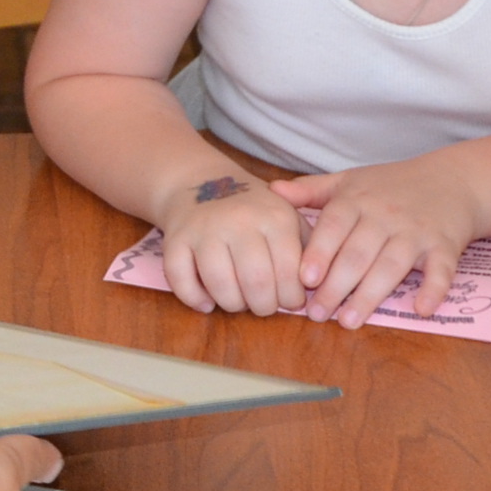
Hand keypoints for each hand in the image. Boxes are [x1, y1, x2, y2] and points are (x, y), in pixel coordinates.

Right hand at [156, 168, 310, 315]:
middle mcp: (239, 221)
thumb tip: (314, 288)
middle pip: (256, 281)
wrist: (202, 183)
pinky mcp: (175, 239)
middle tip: (264, 306)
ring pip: (220, 283)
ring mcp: (205, 230)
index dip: (291, 297)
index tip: (289, 301)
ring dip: (232, 305)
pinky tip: (207, 303)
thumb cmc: (254, 210)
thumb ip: (307, 247)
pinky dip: (194, 299)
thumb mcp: (287, 216)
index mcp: (275, 217)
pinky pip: (180, 279)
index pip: (289, 271)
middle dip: (264, 306)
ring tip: (238, 304)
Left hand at [274, 158, 481, 328]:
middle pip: (358, 253)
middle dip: (337, 285)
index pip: (334, 226)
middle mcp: (386, 215)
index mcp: (358, 201)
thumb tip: (271, 190)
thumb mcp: (350, 181)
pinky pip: (441, 269)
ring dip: (370, 295)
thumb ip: (311, 190)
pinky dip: (434, 289)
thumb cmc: (391, 185)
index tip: (305, 280)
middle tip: (316, 314)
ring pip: (391, 265)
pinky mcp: (445, 245)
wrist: (454, 179)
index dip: (320, 252)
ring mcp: (417, 231)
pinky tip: (421, 309)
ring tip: (348, 321)